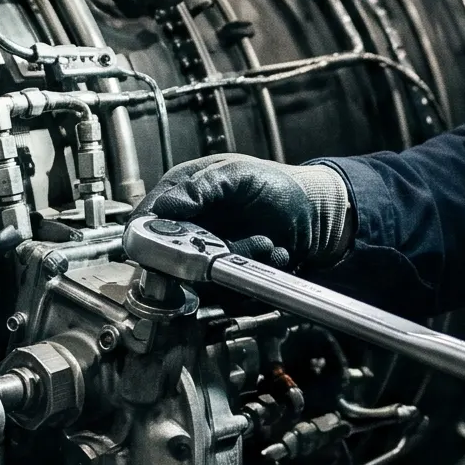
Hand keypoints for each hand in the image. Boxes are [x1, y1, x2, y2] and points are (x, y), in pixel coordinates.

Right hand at [143, 154, 351, 269]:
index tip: (172, 246)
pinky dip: (253, 274)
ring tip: (267, 244)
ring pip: (200, 278)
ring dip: (238, 262)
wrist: (317, 215)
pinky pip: (227, 291)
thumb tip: (166, 206)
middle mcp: (191, 224)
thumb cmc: (281, 186)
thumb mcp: (240, 174)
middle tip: (239, 243)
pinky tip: (273, 253)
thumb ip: (202, 187)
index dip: (152, 237)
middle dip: (207, 254)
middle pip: (168, 257)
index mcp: (183, 192)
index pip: (147, 220)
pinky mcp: (227, 273)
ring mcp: (209, 250)